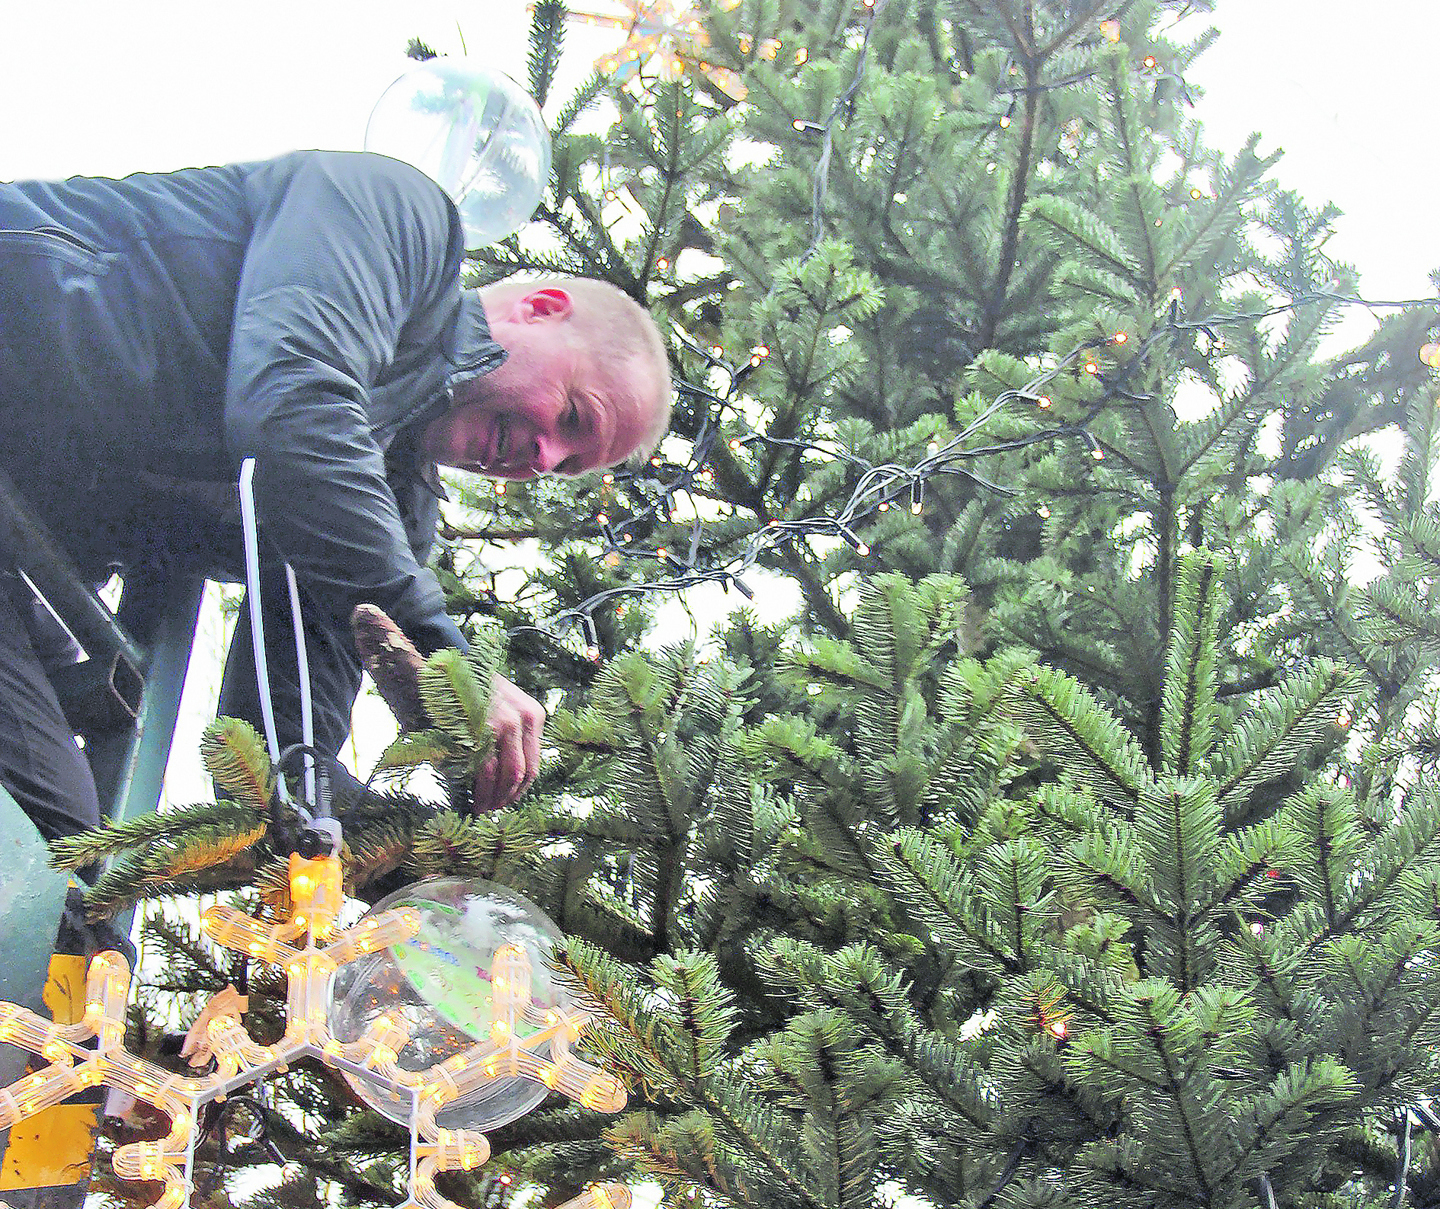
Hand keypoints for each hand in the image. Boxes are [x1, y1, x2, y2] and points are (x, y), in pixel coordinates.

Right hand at [471, 673, 544, 811]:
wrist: (446, 668)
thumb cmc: (471, 692)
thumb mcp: (502, 707)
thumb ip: (510, 738)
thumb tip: (506, 781)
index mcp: (533, 715)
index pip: (534, 763)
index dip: (520, 788)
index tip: (507, 800)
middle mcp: (524, 719)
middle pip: (525, 773)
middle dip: (509, 797)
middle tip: (494, 810)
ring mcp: (506, 724)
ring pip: (509, 775)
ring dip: (497, 799)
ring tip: (484, 809)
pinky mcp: (484, 730)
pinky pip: (488, 770)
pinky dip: (483, 793)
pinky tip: (476, 803)